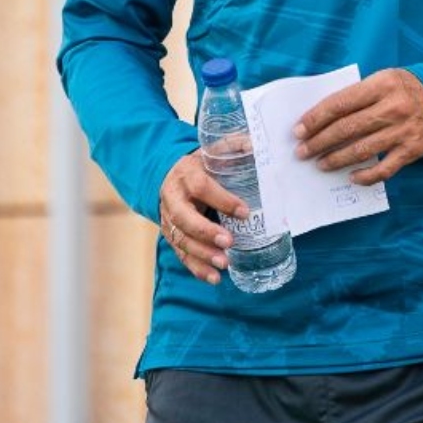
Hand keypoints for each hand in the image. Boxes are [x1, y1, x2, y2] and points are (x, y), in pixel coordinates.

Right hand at [157, 152, 238, 285]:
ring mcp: (169, 220)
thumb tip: (255, 145)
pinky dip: (197, 268)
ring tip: (224, 263)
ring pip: (181, 240)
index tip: (245, 212)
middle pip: (184, 218)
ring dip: (202, 254)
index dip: (223, 200)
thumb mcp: (213, 151)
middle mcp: (174, 198)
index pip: (202, 187)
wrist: (168, 174)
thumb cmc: (200, 165)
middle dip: (206, 231)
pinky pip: (182, 254)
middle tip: (229, 242)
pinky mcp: (171, 235)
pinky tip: (214, 277)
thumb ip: (234, 146)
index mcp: (186, 175)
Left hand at [293, 68, 422, 184]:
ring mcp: (403, 130)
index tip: (298, 130)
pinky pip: (384, 168)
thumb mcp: (383, 79)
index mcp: (381, 85)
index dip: (315, 118)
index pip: (340, 103)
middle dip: (319, 142)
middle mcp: (392, 107)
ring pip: (362, 150)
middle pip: (347, 128)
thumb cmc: (405, 89)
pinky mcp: (412, 150)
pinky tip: (351, 177)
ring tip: (320, 164)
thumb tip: (321, 117)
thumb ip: (357, 95)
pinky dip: (366, 175)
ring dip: (336, 159)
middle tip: (302, 152)